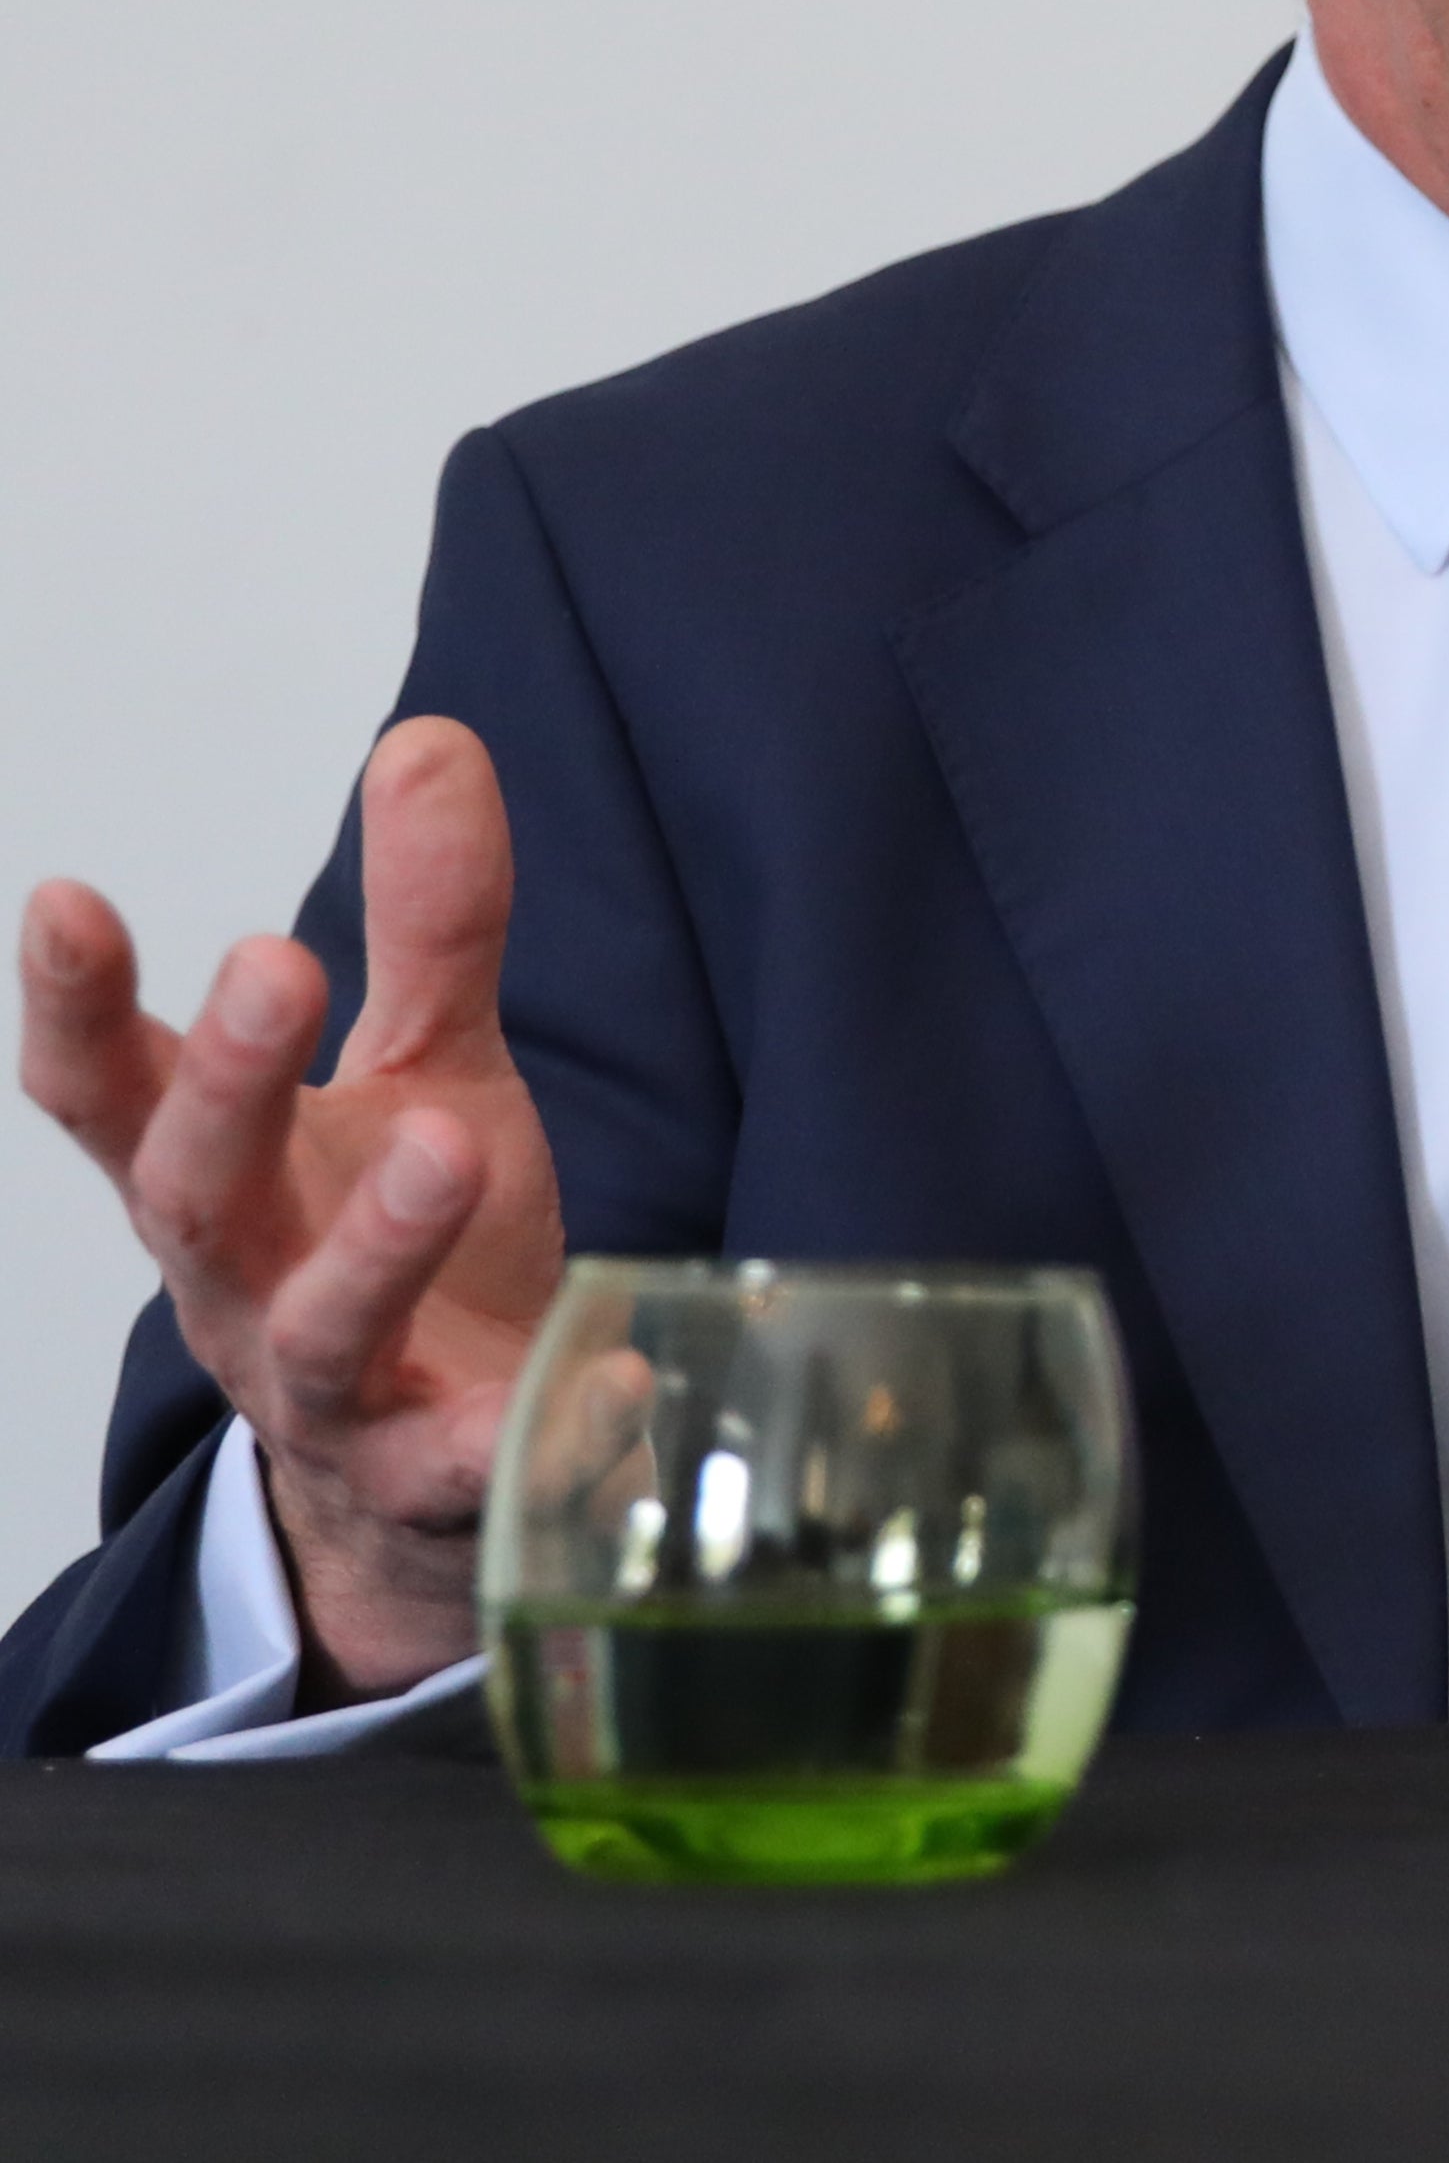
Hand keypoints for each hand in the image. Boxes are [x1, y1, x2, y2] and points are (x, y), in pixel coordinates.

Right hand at [19, 719, 565, 1691]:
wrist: (436, 1467)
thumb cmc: (411, 1236)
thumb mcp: (426, 1064)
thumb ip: (428, 923)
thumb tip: (429, 738)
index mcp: (223, 1176)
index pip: (109, 1089)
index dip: (76, 1004)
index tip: (65, 900)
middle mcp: (244, 1283)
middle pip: (192, 1192)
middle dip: (225, 1083)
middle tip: (276, 962)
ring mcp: (338, 1393)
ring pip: (318, 1328)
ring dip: (374, 1241)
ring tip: (450, 1140)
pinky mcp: (441, 1481)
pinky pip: (481, 1466)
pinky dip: (546, 1428)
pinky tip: (611, 1383)